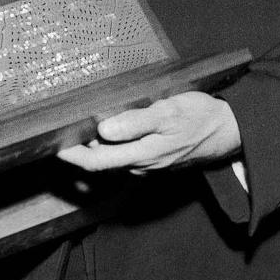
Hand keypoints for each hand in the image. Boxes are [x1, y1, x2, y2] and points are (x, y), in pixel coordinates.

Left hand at [58, 92, 241, 174]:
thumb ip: (135, 123)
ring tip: (73, 131)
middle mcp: (141, 166)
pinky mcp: (153, 160)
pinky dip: (109, 150)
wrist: (228, 132)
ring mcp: (147, 166)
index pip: (96, 162)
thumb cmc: (198, 118)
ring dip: (92, 150)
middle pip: (99, 164)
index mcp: (141, 155)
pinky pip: (124, 159)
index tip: (51, 145)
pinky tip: (102, 135)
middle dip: (75, 153)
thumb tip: (103, 131)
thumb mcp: (168, 113)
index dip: (71, 156)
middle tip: (55, 135)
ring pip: (112, 161)